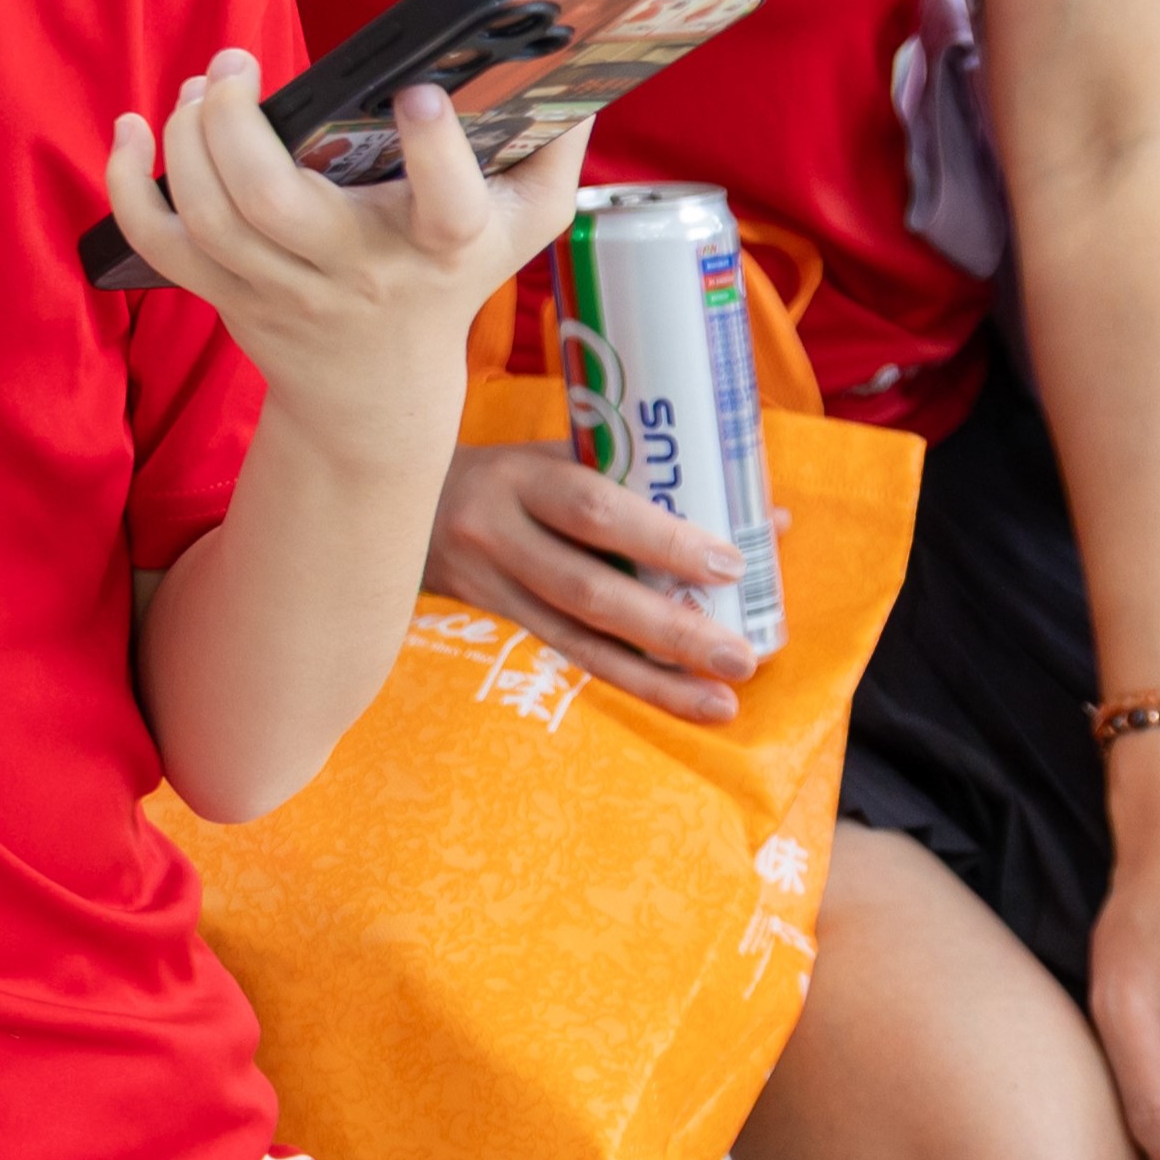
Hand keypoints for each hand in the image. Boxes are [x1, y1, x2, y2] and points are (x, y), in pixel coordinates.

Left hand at [104, 61, 585, 470]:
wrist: (378, 396)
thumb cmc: (450, 285)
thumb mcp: (524, 227)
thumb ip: (557, 151)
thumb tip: (580, 67)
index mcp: (438, 250)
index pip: (447, 212)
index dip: (436, 153)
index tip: (417, 91)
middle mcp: (355, 274)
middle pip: (274, 205)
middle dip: (237, 124)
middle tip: (238, 64)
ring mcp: (281, 292)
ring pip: (209, 219)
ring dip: (186, 139)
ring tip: (204, 86)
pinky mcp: (226, 297)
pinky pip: (159, 246)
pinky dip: (128, 187)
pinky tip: (132, 130)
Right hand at [418, 439, 758, 718]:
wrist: (390, 501)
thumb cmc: (506, 473)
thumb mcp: (557, 457)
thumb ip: (647, 481)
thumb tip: (769, 517)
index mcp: (518, 477)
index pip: (594, 509)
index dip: (662, 539)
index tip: (729, 564)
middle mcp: (494, 534)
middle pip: (589, 589)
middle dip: (672, 629)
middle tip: (743, 654)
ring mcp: (485, 588)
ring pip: (575, 641)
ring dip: (655, 679)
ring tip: (722, 701)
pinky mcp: (486, 626)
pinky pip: (560, 659)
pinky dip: (622, 684)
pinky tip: (671, 703)